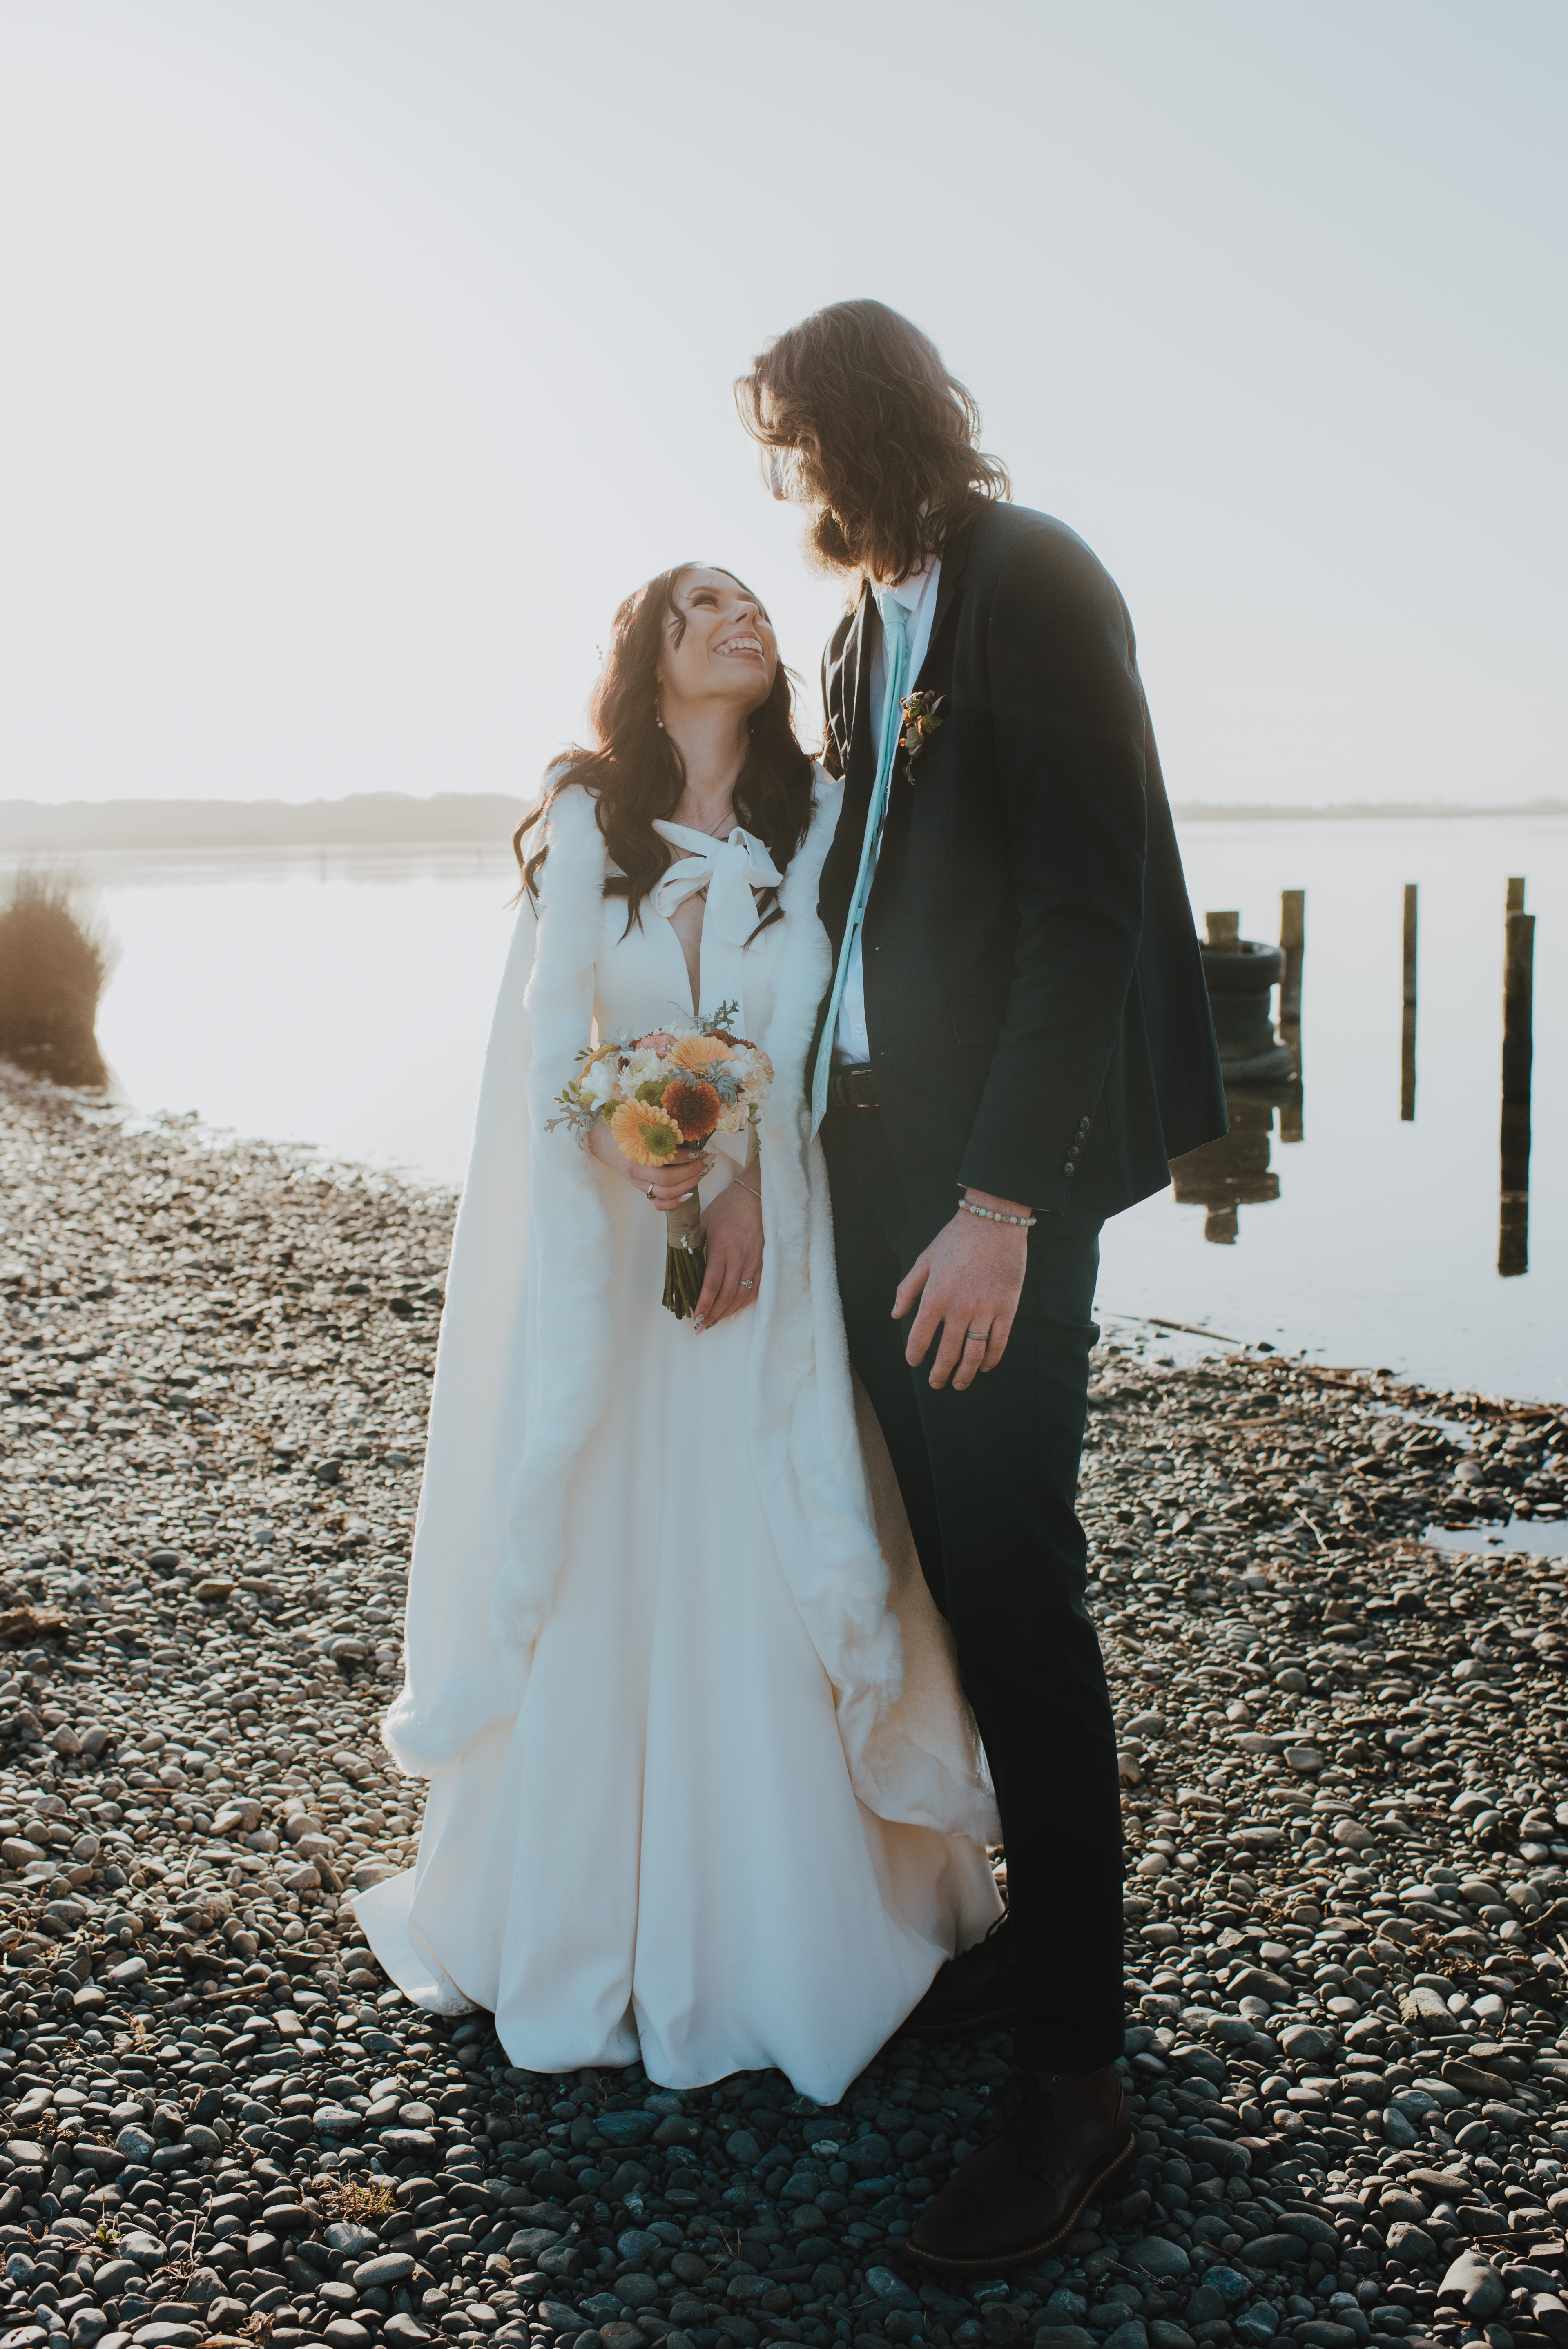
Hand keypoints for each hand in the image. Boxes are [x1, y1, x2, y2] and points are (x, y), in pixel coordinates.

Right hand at [589, 1122, 711, 1210]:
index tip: (700, 1151)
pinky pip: (657, 1203)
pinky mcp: (640, 1189)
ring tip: (701, 1173)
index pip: (665, 1159)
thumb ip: (659, 1129)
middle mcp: (636, 1170)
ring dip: (687, 1185)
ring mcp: (638, 1182)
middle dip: (691, 1171)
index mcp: (635, 1151)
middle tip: (706, 1161)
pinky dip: (674, 1202)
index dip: (686, 1156)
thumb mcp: (640, 1123)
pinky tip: (687, 1194)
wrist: (603, 1141)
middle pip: (667, 1179)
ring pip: (665, 1193)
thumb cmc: (624, 1128)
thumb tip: (687, 1133)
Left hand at [692, 1179, 762, 1330]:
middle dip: (713, 1314)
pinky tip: (735, 1311)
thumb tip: (680, 1265)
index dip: (703, 1305)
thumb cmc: (725, 1208)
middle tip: (702, 1326)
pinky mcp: (763, 1261)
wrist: (754, 1196)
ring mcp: (753, 1261)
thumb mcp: (702, 1223)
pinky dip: (745, 1303)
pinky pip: (756, 1288)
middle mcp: (739, 1258)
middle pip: (727, 1295)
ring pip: (742, 1295)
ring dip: (727, 1312)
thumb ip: (692, 1245)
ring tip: (715, 1322)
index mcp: (721, 1249)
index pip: (712, 1285)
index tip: (695, 1318)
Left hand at [894, 1193, 1030, 1391]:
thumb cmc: (955, 1239)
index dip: (914, 1355)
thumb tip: (896, 1314)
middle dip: (939, 1374)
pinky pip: (999, 1343)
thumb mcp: (924, 1260)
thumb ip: (907, 1289)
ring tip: (959, 1384)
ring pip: (974, 1355)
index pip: (919, 1338)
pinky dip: (991, 1359)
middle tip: (936, 1384)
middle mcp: (959, 1308)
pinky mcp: (1008, 1308)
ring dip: (965, 1374)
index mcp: (934, 1297)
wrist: (993, 1221)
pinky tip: (985, 1366)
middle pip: (947, 1354)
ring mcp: (985, 1310)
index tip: (914, 1362)